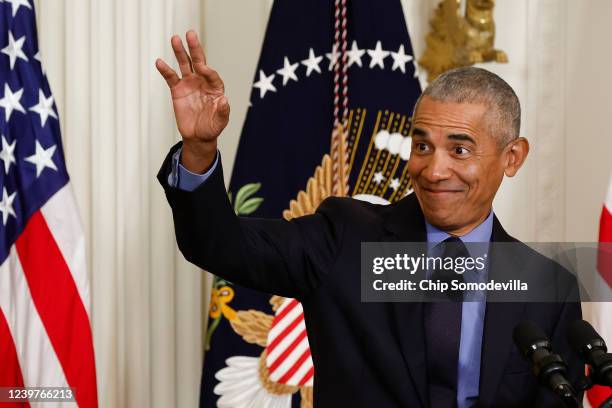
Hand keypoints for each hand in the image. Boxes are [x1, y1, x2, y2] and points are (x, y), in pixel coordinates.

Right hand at [156, 30, 228, 171]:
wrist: (198, 136)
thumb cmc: (212, 128)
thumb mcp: (220, 122)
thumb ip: (223, 111)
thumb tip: (224, 100)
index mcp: (215, 88)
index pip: (212, 75)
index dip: (209, 71)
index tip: (203, 69)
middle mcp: (202, 82)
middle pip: (198, 62)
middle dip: (195, 48)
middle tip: (190, 34)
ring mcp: (189, 84)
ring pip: (184, 65)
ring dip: (180, 52)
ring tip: (175, 39)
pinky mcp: (177, 90)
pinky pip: (171, 77)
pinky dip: (165, 70)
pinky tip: (159, 62)